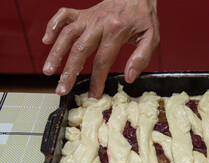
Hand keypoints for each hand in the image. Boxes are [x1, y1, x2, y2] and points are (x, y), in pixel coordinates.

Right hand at [42, 0, 158, 97]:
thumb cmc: (144, 17)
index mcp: (116, 31)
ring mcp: (89, 17)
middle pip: (79, 50)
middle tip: (62, 89)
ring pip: (67, 34)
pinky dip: (53, 26)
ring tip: (48, 71)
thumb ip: (142, 57)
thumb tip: (129, 77)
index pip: (103, 60)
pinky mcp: (83, 12)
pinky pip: (63, 15)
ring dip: (56, 53)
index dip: (97, 80)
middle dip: (69, 72)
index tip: (93, 94)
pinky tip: (47, 40)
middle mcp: (99, 23)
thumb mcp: (152, 37)